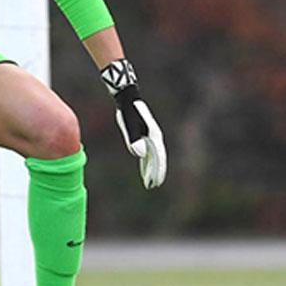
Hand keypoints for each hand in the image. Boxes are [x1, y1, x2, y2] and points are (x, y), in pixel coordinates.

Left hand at [100, 58, 165, 188]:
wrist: (127, 100)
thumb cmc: (128, 112)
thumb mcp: (129, 124)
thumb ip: (134, 139)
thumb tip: (139, 154)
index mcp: (154, 136)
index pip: (158, 157)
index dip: (157, 170)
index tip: (156, 181)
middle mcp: (154, 138)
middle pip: (157, 158)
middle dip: (156, 172)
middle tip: (153, 185)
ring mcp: (150, 138)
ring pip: (153, 157)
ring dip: (151, 169)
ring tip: (149, 182)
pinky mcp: (143, 137)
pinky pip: (147, 153)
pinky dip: (146, 163)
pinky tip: (144, 171)